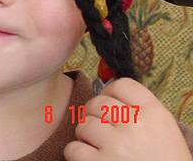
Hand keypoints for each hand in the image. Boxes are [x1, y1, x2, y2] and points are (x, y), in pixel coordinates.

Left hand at [64, 77, 192, 160]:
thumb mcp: (164, 132)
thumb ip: (140, 111)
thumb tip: (107, 94)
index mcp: (154, 114)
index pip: (122, 85)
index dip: (110, 92)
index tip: (109, 104)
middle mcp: (135, 125)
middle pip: (98, 103)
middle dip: (96, 117)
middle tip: (104, 132)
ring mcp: (117, 145)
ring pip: (83, 124)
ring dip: (87, 137)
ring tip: (101, 149)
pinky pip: (73, 148)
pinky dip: (78, 155)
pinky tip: (91, 160)